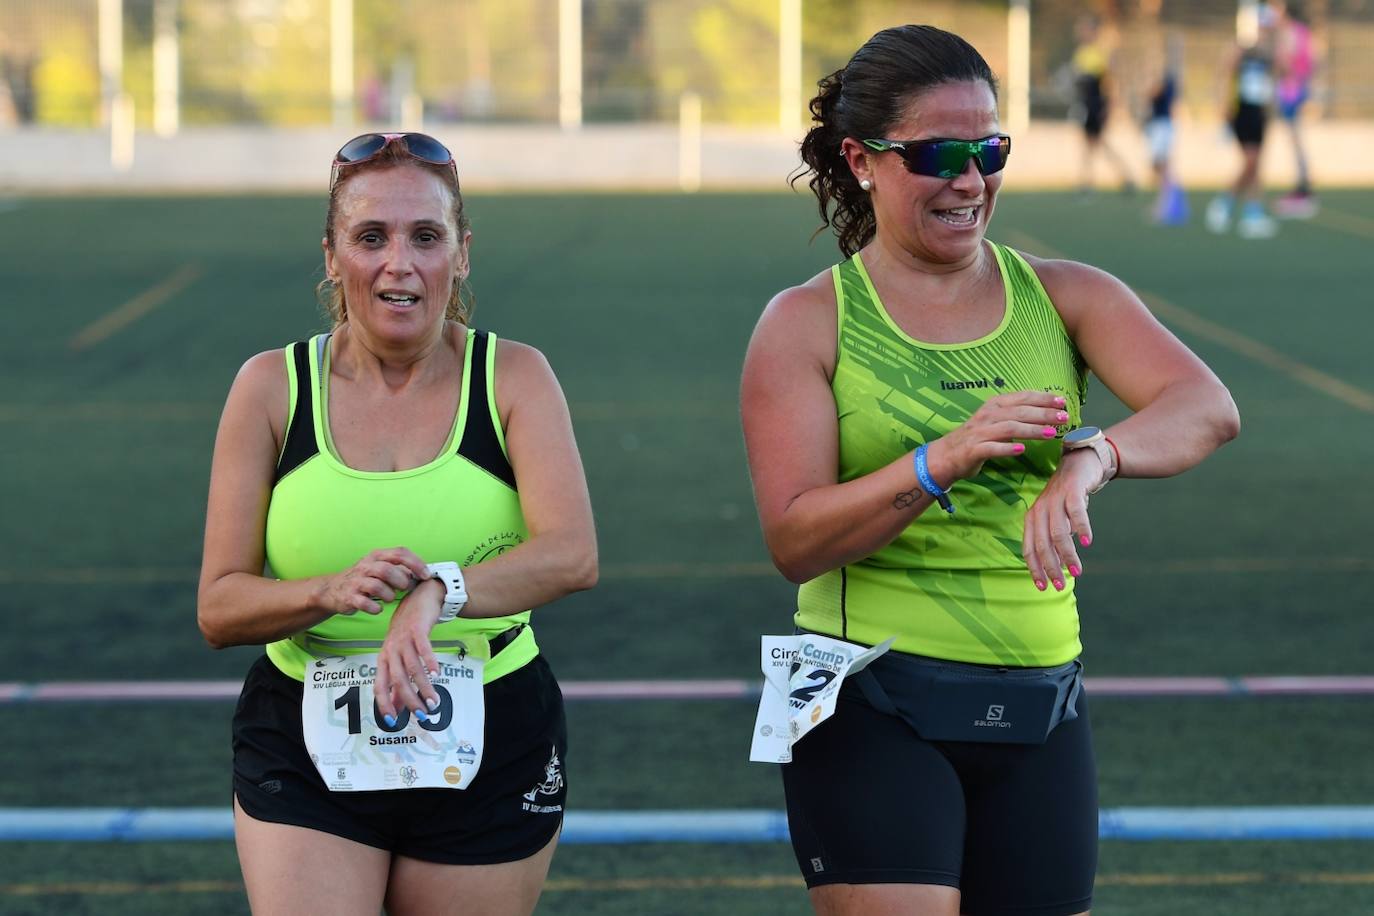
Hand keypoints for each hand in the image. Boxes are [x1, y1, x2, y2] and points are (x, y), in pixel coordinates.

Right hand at [314, 547, 429, 615]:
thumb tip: (422, 574)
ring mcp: (356, 581)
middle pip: (388, 570)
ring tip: (390, 598)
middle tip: (405, 589)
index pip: (399, 553)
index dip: (416, 563)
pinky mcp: (349, 597)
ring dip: (389, 594)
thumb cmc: (363, 579)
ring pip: (377, 586)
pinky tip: (378, 609)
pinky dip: (375, 608)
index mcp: (376, 556)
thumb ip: (399, 568)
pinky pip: (364, 603)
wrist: (332, 590)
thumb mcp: (380, 567)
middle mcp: (366, 566)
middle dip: (401, 581)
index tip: (425, 575)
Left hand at [373, 576, 445, 725]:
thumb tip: (396, 708)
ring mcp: (403, 640)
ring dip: (423, 686)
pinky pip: (423, 648)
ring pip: (412, 668)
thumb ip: (398, 682)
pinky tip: (437, 674)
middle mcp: (391, 650)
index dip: (384, 704)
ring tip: (433, 701)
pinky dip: (429, 662)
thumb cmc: (408, 631)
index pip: (379, 685)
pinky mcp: (417, 630)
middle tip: (422, 714)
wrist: (419, 599)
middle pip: (397, 679)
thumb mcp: (399, 655)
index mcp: (384, 659)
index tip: (393, 721)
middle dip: (409, 699)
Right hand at [933, 391, 1068, 482]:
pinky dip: (1007, 448)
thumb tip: (1045, 413)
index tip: (1062, 401)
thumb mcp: (995, 421)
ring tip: (1050, 433)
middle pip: (1020, 412)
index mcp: (994, 405)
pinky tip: (1021, 450)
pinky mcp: (974, 450)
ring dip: (1031, 430)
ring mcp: (980, 432)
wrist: (946, 455)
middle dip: (1044, 414)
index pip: (1022, 397)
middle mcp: (988, 415)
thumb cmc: (976, 438)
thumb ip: (1016, 416)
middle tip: (1063, 417)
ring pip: (1009, 428)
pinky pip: (992, 448)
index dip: (1043, 398)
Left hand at [1021, 449, 1103, 590]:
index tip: (1043, 588)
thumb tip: (1058, 569)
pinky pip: (1076, 512)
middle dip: (1051, 568)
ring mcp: (1055, 500)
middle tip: (1061, 585)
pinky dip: (1081, 528)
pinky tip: (1087, 542)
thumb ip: (1054, 540)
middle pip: (1042, 544)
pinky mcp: (1071, 491)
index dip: (1035, 569)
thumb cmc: (1066, 498)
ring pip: (1058, 533)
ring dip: (1067, 554)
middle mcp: (1040, 510)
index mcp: (1032, 519)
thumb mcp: (1055, 519)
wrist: (1079, 463)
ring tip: (1077, 571)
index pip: (1029, 549)